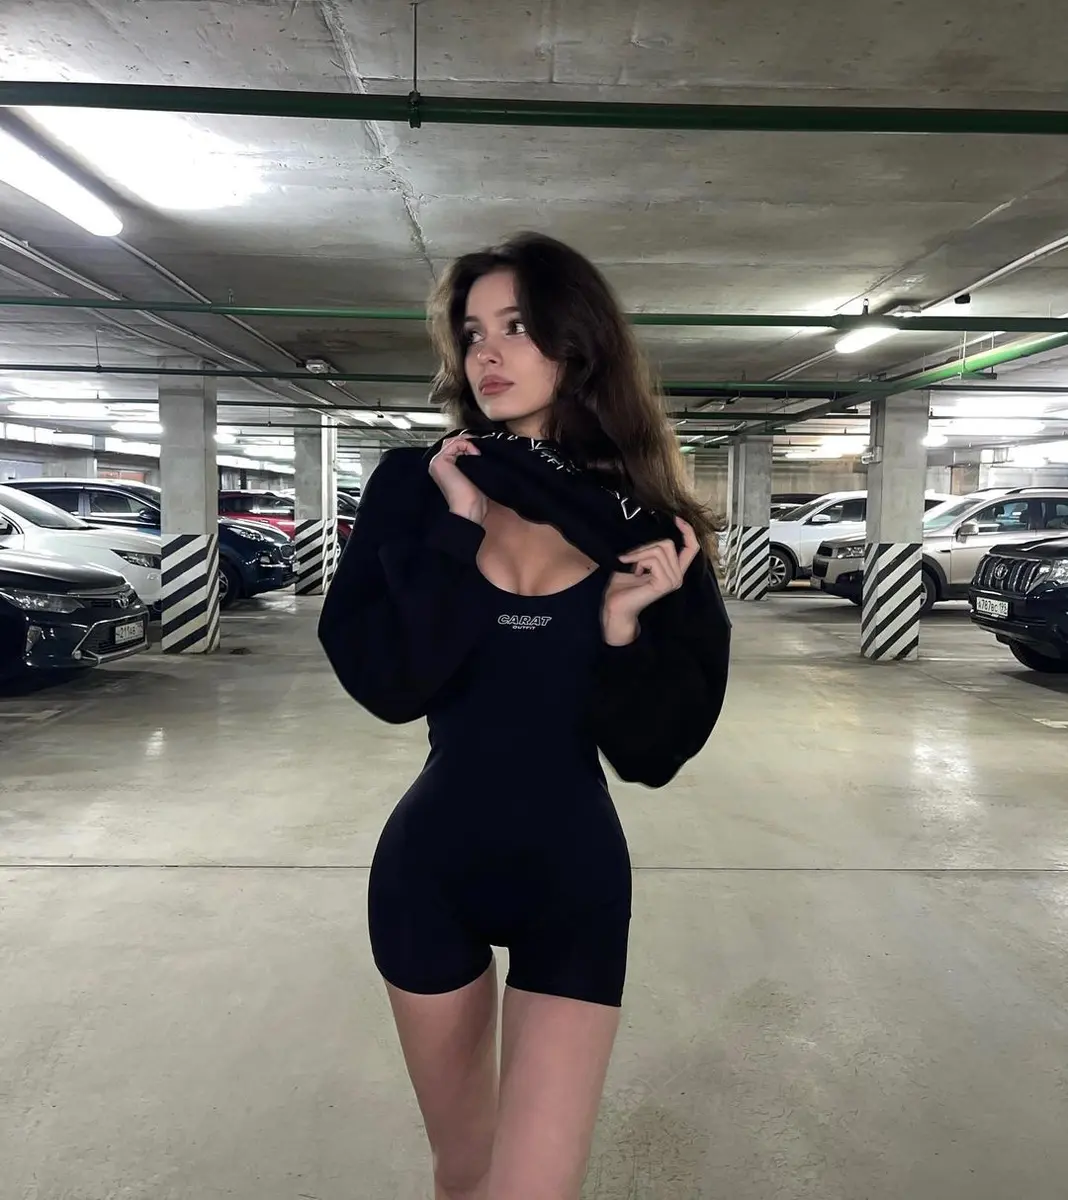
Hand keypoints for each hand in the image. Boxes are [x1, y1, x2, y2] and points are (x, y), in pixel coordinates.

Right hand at [429, 435, 488, 524]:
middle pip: (452, 442)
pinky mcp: (440, 461)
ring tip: (477, 454)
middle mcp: (438, 465)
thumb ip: (470, 461)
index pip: (454, 447)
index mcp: (444, 469)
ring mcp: (437, 462)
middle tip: (480, 448)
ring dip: (468, 444)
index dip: (468, 445)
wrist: (468, 508)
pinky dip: (468, 446)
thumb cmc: (472, 498)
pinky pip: (455, 444)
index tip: (480, 450)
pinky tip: (475, 455)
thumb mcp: (473, 475)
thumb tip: (478, 447)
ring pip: (453, 441)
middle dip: (468, 442)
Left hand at [601, 518, 700, 644]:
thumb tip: (653, 535)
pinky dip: (639, 560)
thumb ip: (649, 551)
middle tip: (631, 558)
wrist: (615, 607)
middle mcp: (677, 577)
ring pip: (660, 550)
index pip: (691, 548)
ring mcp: (673, 581)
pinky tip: (634, 572)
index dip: (688, 531)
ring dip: (640, 554)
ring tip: (631, 567)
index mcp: (674, 571)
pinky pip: (654, 560)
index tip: (678, 519)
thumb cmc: (622, 587)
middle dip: (646, 546)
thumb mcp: (637, 562)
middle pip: (668, 544)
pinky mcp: (664, 584)